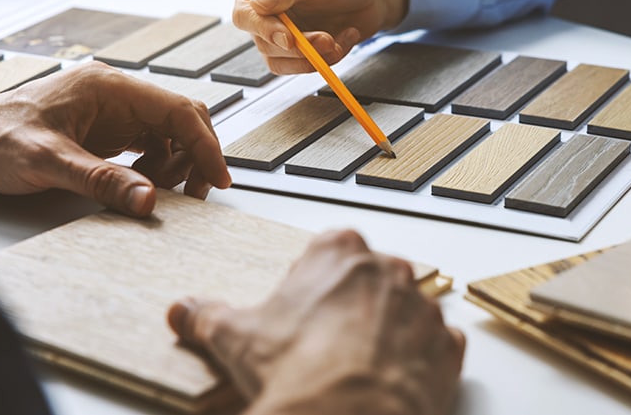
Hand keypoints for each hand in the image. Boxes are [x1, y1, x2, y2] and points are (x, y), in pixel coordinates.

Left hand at [0, 62, 230, 215]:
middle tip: (195, 194)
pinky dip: (155, 169)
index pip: (178, 111)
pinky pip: (148, 146)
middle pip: (181, 120)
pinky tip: (139, 185)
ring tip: (159, 192)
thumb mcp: (47, 163)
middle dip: (194, 157)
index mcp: (109, 88)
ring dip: (174, 166)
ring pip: (168, 135)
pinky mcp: (104, 131)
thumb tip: (149, 201)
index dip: (205, 145)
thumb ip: (102, 181)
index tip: (217, 178)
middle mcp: (116, 95)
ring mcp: (111, 112)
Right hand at [168, 230, 464, 414]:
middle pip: (368, 280)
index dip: (310, 284)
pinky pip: (436, 346)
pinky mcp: (448, 346)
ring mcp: (423, 306)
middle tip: (325, 344)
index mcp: (339, 250)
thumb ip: (207, 316)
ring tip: (358, 368)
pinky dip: (419, 361)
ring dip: (388, 332)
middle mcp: (389, 268)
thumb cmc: (300, 370)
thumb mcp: (237, 338)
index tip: (299, 311)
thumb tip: (182, 310)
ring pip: (404, 312)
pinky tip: (392, 380)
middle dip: (350, 307)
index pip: (326, 252)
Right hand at [232, 0, 407, 73]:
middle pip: (264, 44)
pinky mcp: (306, 50)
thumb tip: (257, 3)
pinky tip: (347, 36)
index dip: (262, 29)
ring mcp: (287, 34)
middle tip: (325, 39)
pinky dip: (331, 57)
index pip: (245, 14)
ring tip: (337, 40)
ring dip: (313, 58)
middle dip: (298, 47)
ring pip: (283, 62)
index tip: (287, 38)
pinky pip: (309, 65)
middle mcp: (270, 13)